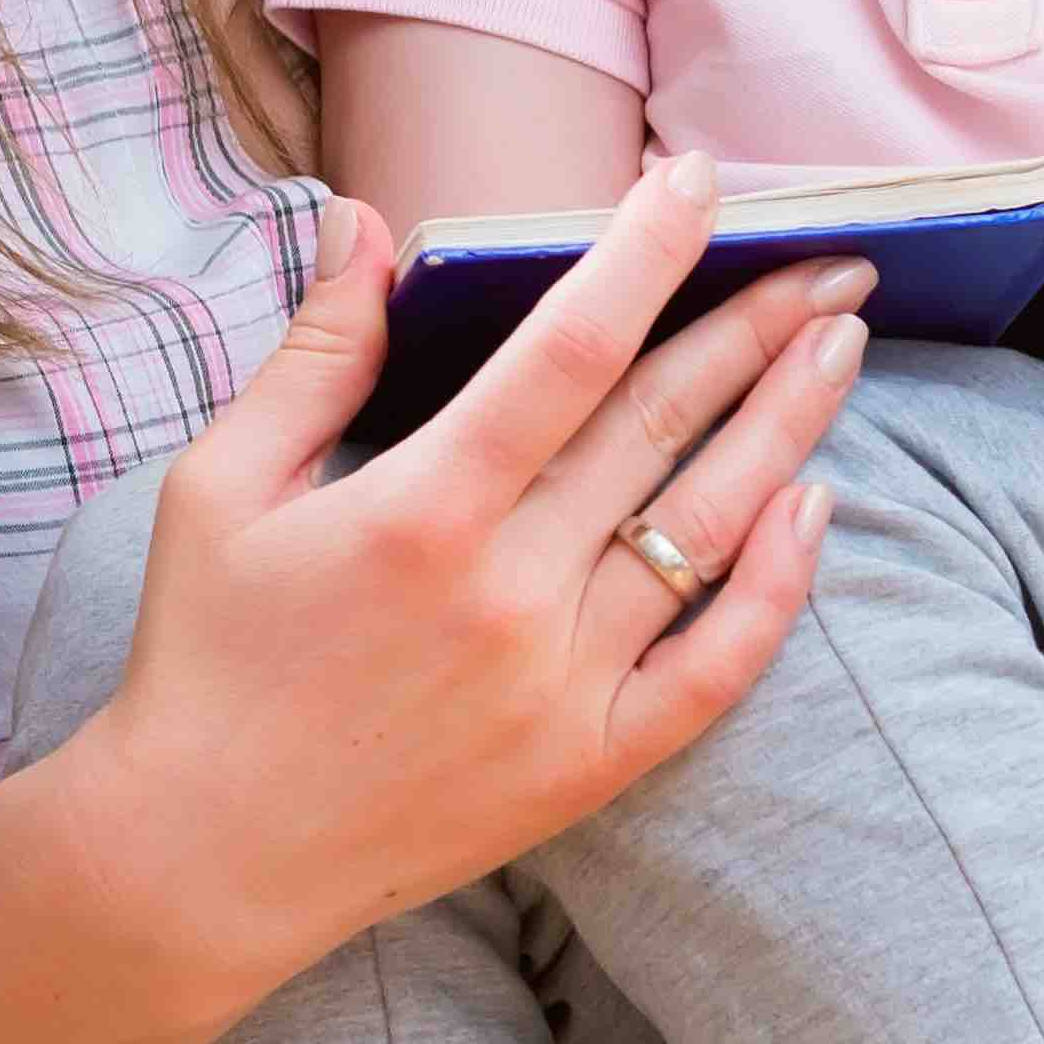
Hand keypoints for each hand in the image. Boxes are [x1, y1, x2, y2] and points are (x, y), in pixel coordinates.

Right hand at [61, 158, 865, 991]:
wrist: (201, 862)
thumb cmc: (203, 657)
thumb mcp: (220, 485)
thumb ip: (314, 352)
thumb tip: (361, 219)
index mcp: (423, 507)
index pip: (571, 346)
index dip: (646, 252)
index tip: (699, 182)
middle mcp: (511, 591)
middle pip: (664, 424)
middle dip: (756, 325)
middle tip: (832, 261)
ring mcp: (562, 684)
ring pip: (708, 527)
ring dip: (788, 425)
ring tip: (842, 346)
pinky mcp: (589, 763)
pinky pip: (717, 666)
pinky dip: (778, 586)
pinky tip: (814, 507)